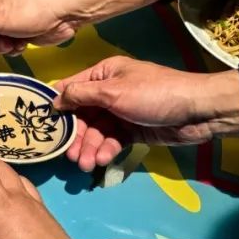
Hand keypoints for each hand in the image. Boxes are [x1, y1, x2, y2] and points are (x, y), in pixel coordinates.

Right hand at [55, 58, 238, 169]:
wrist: (197, 112)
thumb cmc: (153, 94)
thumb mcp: (113, 92)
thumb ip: (81, 95)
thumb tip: (53, 99)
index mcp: (104, 74)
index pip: (71, 88)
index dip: (56, 105)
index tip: (41, 125)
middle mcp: (109, 92)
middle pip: (82, 115)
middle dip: (76, 136)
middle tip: (70, 156)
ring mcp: (121, 112)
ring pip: (96, 131)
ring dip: (90, 147)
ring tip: (87, 164)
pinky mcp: (132, 131)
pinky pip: (112, 140)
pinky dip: (106, 150)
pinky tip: (103, 160)